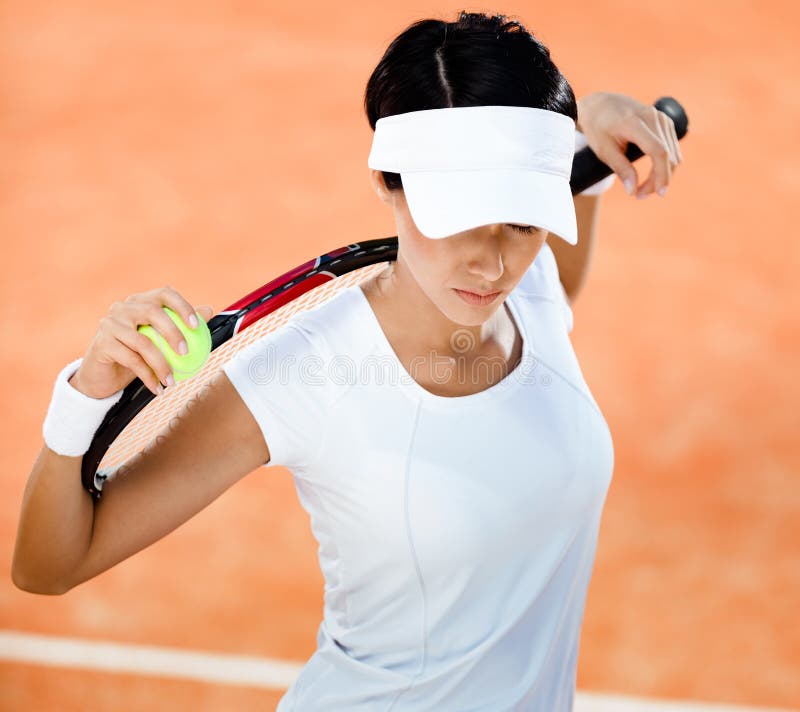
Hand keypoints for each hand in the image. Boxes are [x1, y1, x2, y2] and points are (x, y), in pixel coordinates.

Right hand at [69, 287, 214, 398]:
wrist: (103, 376)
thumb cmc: (135, 355)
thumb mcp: (160, 341)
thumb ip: (182, 325)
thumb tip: (209, 310)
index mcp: (140, 302)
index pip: (164, 294)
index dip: (182, 306)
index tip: (196, 326)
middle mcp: (123, 308)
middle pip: (153, 312)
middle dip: (174, 333)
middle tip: (186, 353)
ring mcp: (110, 324)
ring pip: (143, 341)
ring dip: (162, 364)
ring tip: (172, 381)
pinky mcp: (103, 343)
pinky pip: (131, 360)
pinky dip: (148, 376)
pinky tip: (158, 388)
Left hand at [576, 91, 681, 198]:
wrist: (600, 105)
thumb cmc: (598, 128)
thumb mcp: (604, 150)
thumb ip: (620, 169)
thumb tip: (633, 191)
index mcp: (634, 123)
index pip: (658, 151)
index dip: (661, 173)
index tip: (659, 193)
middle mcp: (652, 117)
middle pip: (667, 154)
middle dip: (659, 179)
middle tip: (641, 195)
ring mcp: (661, 118)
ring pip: (673, 152)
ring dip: (663, 174)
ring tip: (644, 189)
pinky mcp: (664, 122)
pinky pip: (671, 147)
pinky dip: (665, 164)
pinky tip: (653, 176)